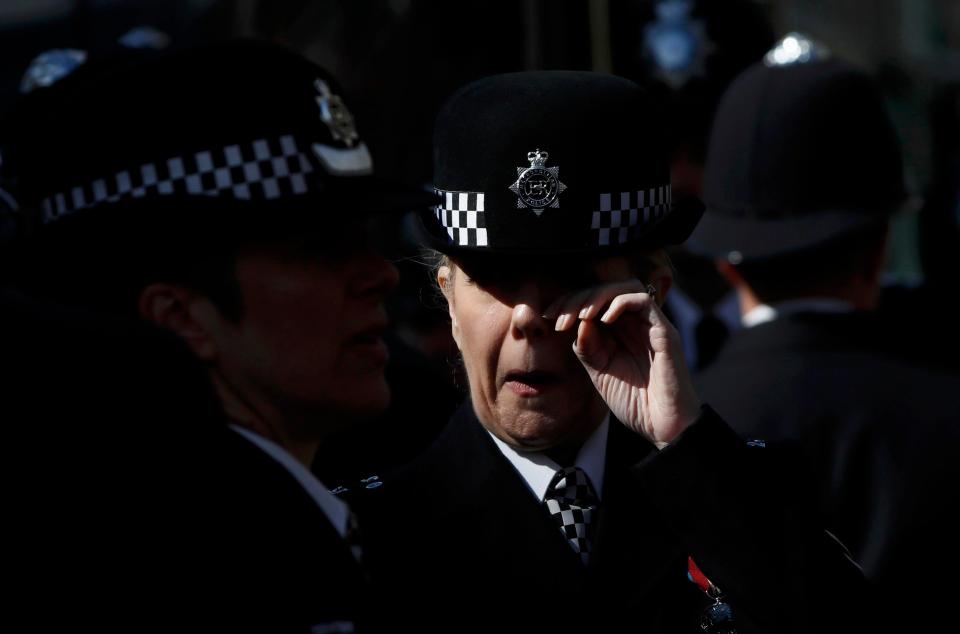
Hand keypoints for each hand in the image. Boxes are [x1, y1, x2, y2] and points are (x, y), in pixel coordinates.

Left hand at [546, 281, 700, 447]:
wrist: (661, 427)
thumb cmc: (634, 402)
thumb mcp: (599, 372)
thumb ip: (587, 347)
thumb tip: (577, 321)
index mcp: (619, 331)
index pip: (593, 301)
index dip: (569, 303)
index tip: (548, 317)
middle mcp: (636, 323)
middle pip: (607, 289)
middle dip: (578, 298)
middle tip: (560, 318)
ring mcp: (651, 325)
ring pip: (625, 287)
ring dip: (598, 296)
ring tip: (581, 315)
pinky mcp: (664, 331)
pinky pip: (643, 301)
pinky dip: (619, 303)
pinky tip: (603, 321)